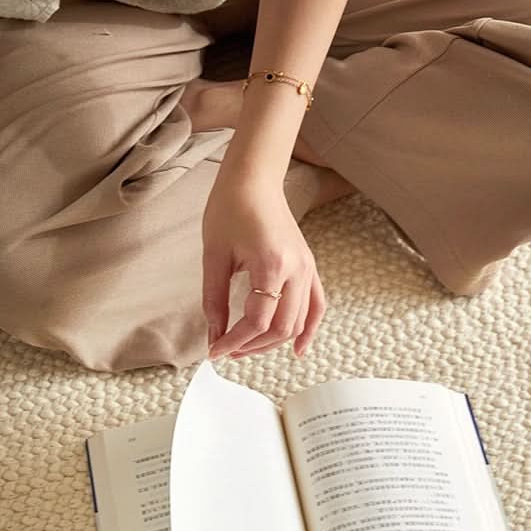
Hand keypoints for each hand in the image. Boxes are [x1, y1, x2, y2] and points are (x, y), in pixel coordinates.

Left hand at [202, 172, 325, 359]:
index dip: (233, 341)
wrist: (253, 180)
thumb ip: (214, 300)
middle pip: (280, 327)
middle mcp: (297, 270)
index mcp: (272, 264)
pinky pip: (316, 306)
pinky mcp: (309, 267)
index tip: (214, 350)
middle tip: (226, 350)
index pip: (257, 321)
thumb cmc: (230, 209)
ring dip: (272, 342)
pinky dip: (309, 329)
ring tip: (246, 348)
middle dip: (252, 346)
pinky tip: (298, 350)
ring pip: (298, 322)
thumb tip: (215, 336)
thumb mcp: (214, 256)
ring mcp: (308, 269)